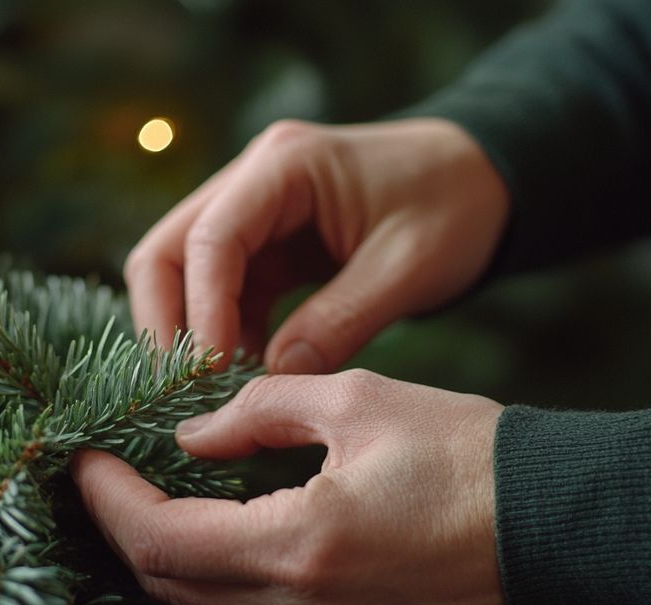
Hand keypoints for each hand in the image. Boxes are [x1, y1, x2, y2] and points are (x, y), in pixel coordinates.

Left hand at [72, 370, 507, 604]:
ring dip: (168, 558)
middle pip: (172, 585)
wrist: (565, 528)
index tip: (84, 456)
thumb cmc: (469, 452)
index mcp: (302, 548)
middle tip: (107, 473)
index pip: (160, 541)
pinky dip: (217, 580)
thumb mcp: (357, 400)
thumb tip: (192, 438)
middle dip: (125, 528)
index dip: (109, 500)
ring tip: (152, 497)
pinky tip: (217, 533)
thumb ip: (256, 413)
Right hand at [124, 117, 509, 370]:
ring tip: (217, 392)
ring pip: (181, 273)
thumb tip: (275, 380)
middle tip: (186, 391)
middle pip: (166, 250)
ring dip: (189, 333)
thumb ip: (340, 322)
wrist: (484, 179)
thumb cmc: (457, 206)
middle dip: (167, 323)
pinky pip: (220, 292)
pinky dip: (223, 335)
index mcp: (286, 166)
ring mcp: (253, 210)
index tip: (211, 373)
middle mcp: (253, 179)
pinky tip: (247, 374)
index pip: (210, 237)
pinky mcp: (264, 243)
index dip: (201, 309)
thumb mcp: (407, 267)